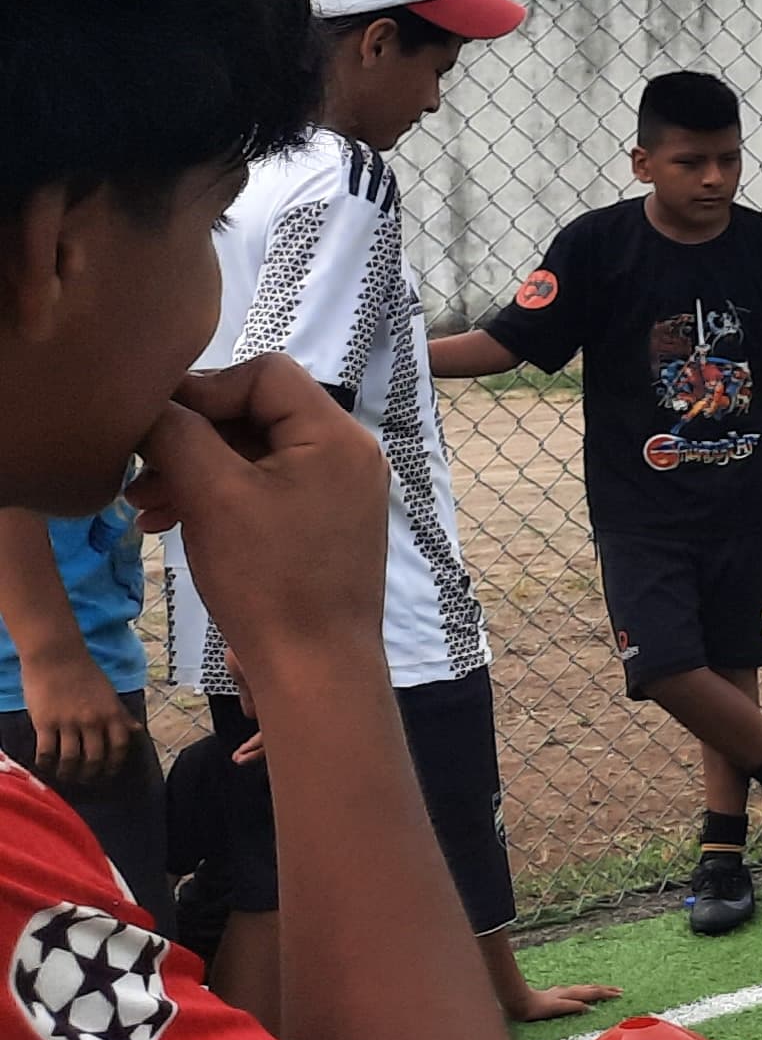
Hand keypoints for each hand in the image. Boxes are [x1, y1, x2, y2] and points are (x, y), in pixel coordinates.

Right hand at [15, 651, 139, 783]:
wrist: (56, 655)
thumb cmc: (84, 672)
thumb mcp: (109, 694)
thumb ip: (121, 715)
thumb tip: (137, 730)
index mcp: (112, 713)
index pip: (120, 747)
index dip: (114, 765)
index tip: (108, 774)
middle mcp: (93, 721)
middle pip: (95, 759)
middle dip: (91, 774)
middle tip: (85, 780)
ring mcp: (68, 722)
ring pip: (71, 759)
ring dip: (68, 773)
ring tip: (65, 776)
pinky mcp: (45, 722)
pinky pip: (47, 751)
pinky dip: (46, 763)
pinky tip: (45, 765)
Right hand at [129, 359, 390, 665]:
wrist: (313, 665)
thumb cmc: (268, 578)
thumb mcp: (212, 495)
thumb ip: (179, 433)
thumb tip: (152, 402)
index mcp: (337, 436)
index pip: (266, 374)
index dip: (203, 389)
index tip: (152, 419)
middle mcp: (348, 454)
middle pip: (256, 413)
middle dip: (190, 437)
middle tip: (136, 466)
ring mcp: (337, 490)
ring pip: (252, 455)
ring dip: (192, 469)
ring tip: (140, 501)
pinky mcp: (320, 522)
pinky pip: (261, 488)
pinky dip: (214, 497)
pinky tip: (163, 520)